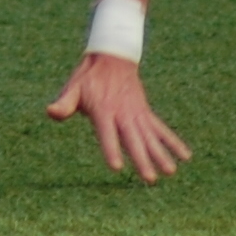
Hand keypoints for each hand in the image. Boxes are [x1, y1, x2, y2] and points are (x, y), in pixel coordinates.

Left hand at [46, 52, 190, 183]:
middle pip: (133, 139)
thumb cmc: (88, 77)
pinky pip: (160, 128)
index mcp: (103, 110)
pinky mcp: (145, 112)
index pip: (107, 133)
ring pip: (150, 136)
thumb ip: (64, 103)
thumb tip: (50, 112)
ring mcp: (136, 113)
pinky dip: (172, 141)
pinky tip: (185, 155)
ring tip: (170, 172)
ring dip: (161, 154)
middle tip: (150, 178)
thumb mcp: (73, 88)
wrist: (112, 57)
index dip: (111, 149)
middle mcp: (122, 113)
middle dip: (141, 159)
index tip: (117, 167)